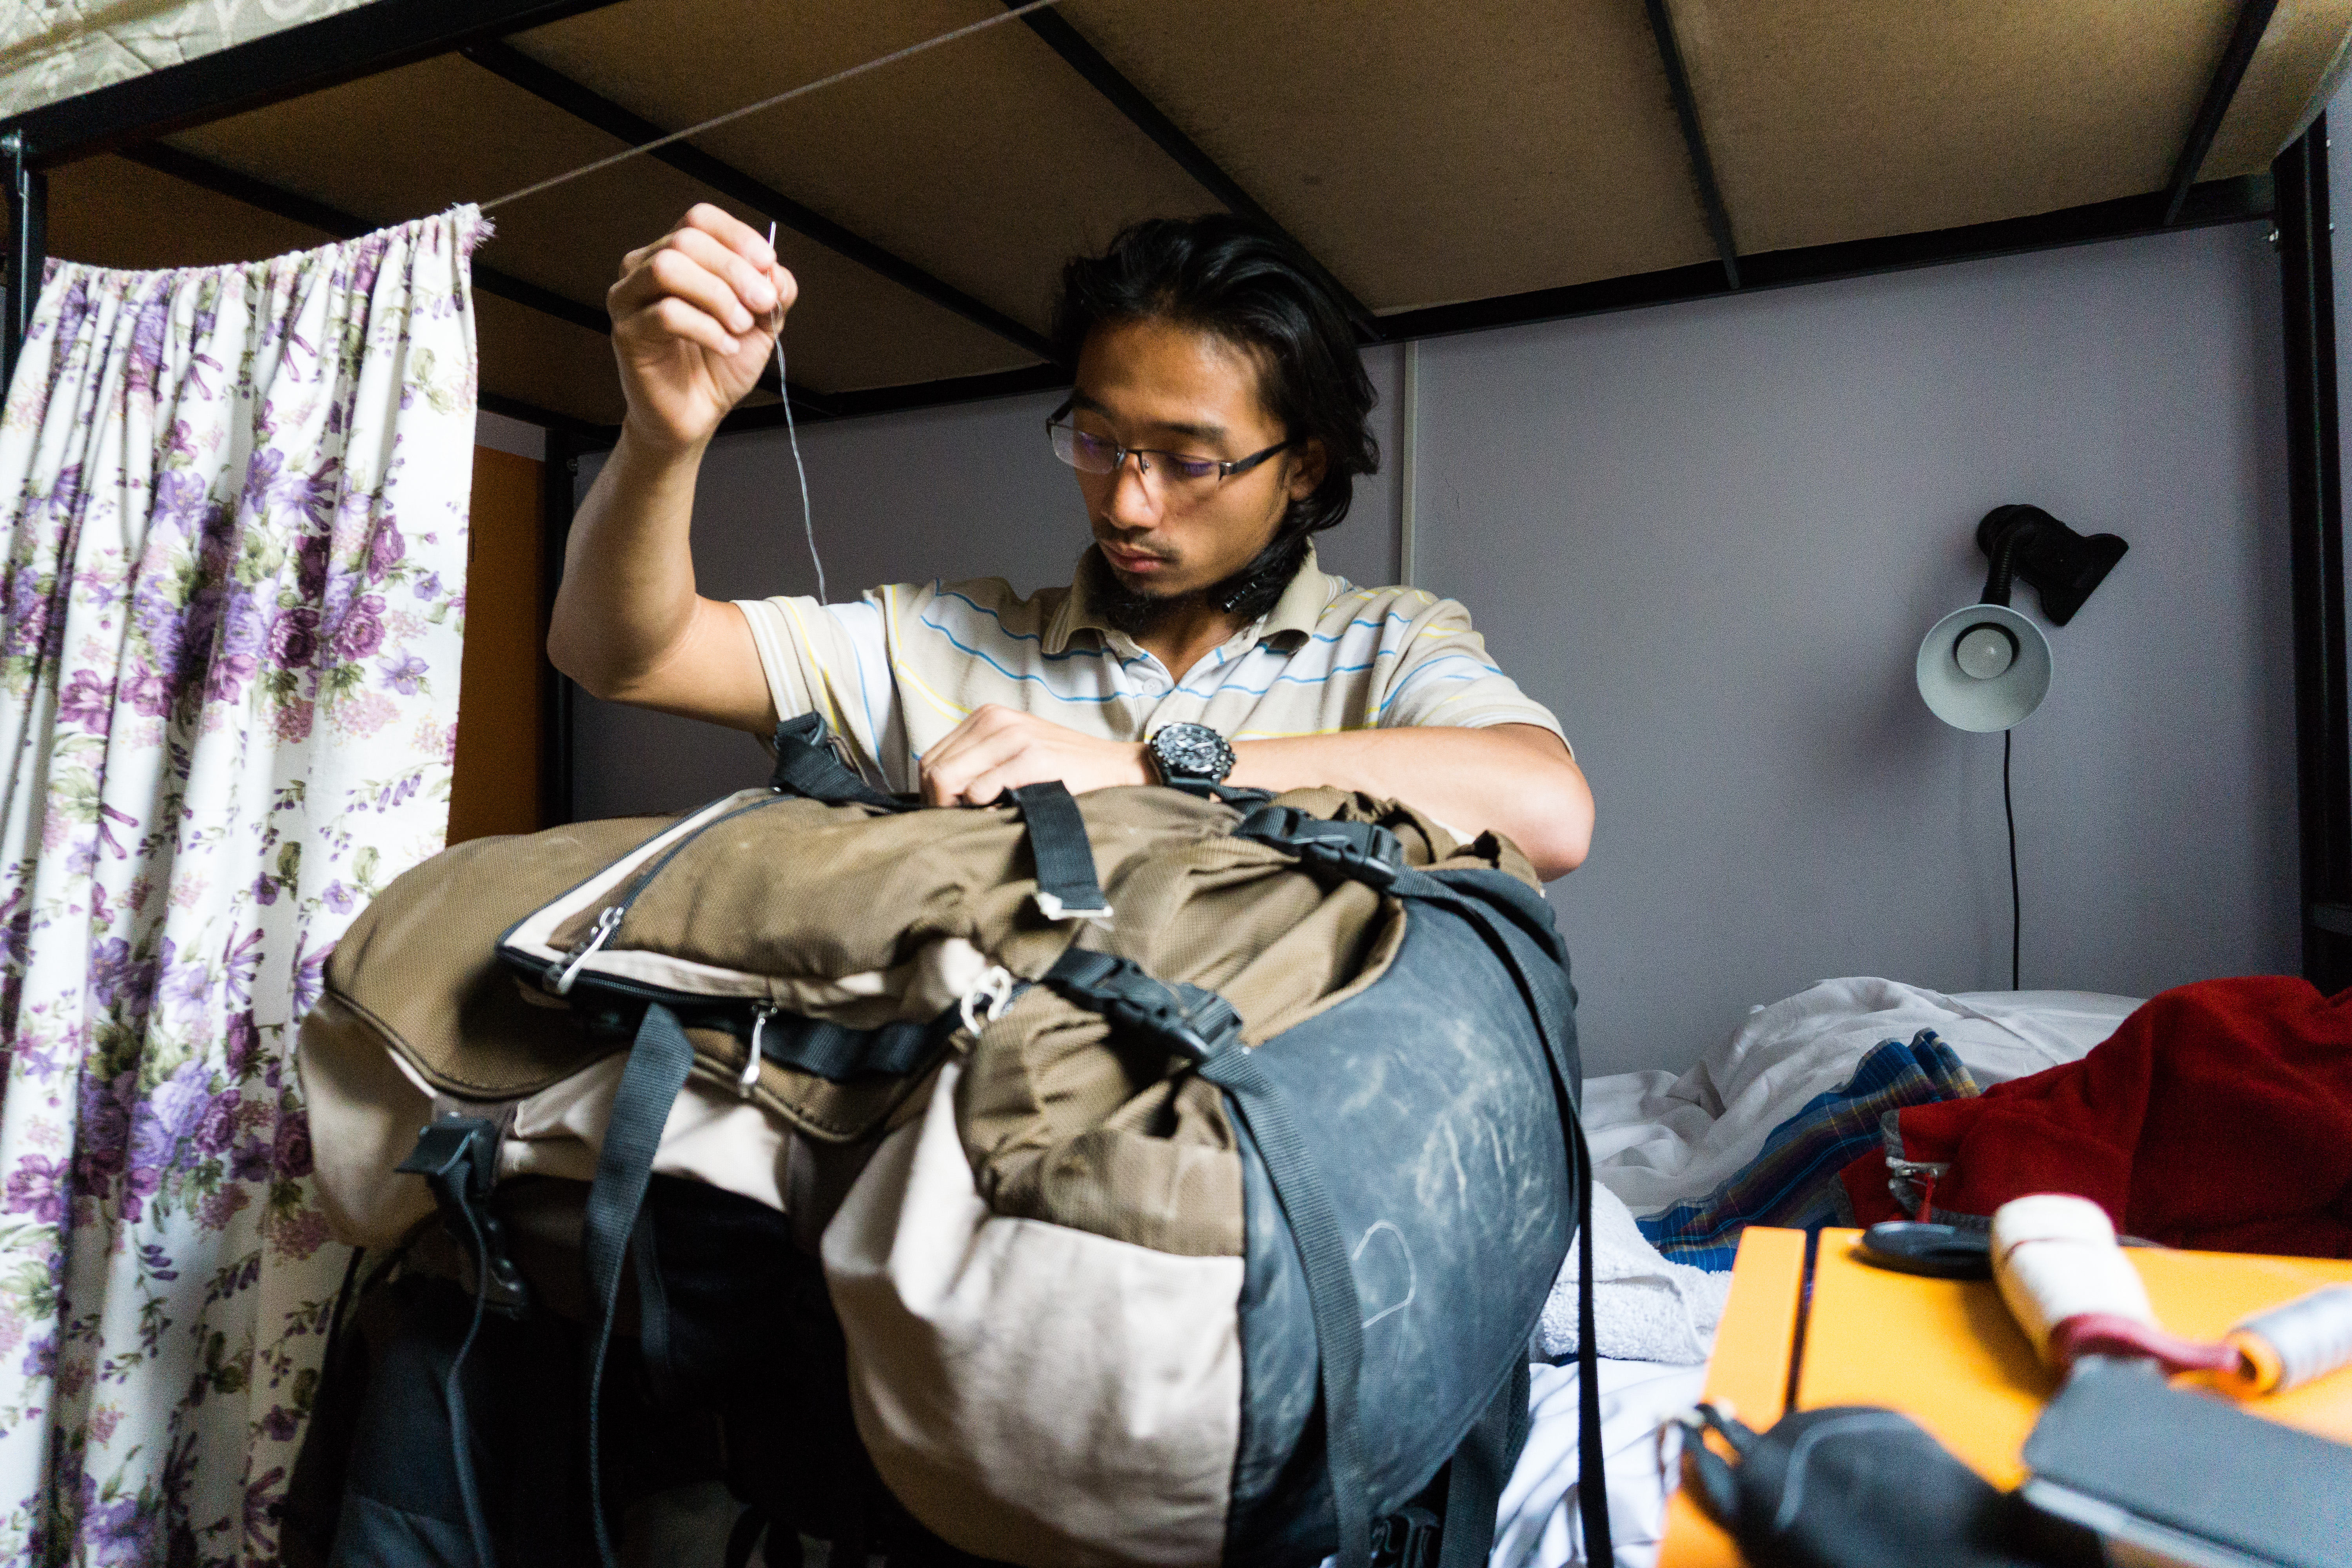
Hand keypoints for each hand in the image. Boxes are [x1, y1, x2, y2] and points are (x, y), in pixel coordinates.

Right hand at [608, 204, 796, 453]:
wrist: (697, 414)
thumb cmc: (721, 364)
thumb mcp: (761, 323)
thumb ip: (773, 291)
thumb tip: (775, 270)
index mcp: (676, 254)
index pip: (699, 219)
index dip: (737, 235)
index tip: (768, 264)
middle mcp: (644, 268)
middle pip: (686, 240)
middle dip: (734, 270)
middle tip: (762, 303)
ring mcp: (629, 298)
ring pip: (669, 268)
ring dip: (716, 295)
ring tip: (740, 327)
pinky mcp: (626, 332)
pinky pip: (665, 314)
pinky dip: (706, 328)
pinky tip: (725, 346)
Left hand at [920, 705, 1150, 805]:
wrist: (1116, 768)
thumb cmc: (1065, 768)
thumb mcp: (1015, 752)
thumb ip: (979, 764)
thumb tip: (939, 796)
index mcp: (987, 717)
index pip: (931, 758)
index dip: (932, 793)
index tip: (950, 815)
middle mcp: (995, 720)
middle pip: (933, 769)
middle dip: (938, 803)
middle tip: (960, 824)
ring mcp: (1014, 737)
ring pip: (948, 779)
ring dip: (958, 808)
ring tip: (981, 820)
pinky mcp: (1033, 758)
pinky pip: (981, 790)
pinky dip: (984, 810)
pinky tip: (1001, 815)